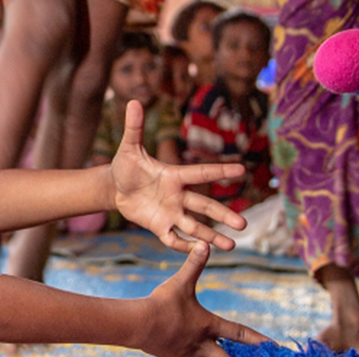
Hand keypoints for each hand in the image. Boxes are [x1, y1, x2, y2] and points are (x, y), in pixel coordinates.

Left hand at [110, 100, 247, 252]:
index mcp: (175, 175)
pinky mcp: (160, 226)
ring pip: (195, 226)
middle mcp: (178, 195)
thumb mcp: (129, 148)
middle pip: (204, 206)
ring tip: (231, 246)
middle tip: (243, 224)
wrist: (115, 188)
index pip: (201, 172)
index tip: (242, 170)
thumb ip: (134, 127)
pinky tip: (199, 253)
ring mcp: (170, 212)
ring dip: (212, 236)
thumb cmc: (126, 166)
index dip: (220, 171)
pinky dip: (184, 246)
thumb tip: (133, 100)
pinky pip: (174, 238)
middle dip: (223, 214)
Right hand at [139, 241, 270, 356]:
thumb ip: (194, 263)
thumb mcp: (181, 282)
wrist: (140, 322)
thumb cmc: (163, 302)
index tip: (276, 350)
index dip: (259, 341)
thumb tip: (204, 243)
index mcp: (208, 326)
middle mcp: (200, 344)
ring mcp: (185, 354)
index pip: (240, 334)